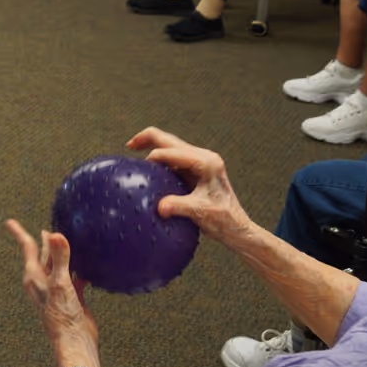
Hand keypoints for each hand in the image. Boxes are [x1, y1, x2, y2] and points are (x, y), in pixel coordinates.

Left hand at [4, 219, 99, 362]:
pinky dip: (79, 271)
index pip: (28, 248)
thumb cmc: (62, 316)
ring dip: (62, 256)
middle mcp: (44, 282)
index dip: (19, 233)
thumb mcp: (61, 283)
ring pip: (59, 266)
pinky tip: (87, 268)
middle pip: (43, 256)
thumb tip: (56, 234)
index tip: (9, 222)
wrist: (74, 342)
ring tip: (67, 242)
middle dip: (45, 242)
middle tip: (47, 229)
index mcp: (34, 276)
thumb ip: (60, 258)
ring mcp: (57, 290)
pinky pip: (74, 279)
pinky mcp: (72, 297)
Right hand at [126, 127, 253, 242]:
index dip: (155, 157)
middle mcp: (204, 157)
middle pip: (171, 140)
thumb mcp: (200, 212)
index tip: (141, 168)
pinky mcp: (197, 169)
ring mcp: (201, 161)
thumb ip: (179, 206)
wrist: (237, 227)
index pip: (173, 152)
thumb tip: (159, 206)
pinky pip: (174, 157)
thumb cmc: (223, 220)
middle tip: (129, 146)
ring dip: (153, 145)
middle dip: (148, 139)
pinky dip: (160, 157)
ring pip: (172, 145)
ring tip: (133, 148)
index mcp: (207, 163)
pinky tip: (149, 167)